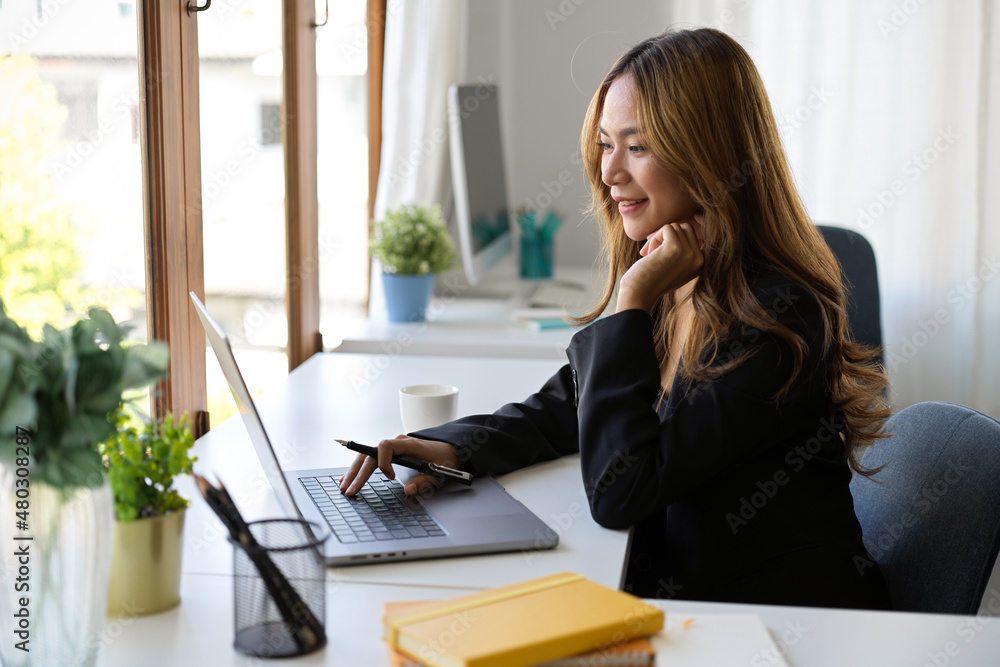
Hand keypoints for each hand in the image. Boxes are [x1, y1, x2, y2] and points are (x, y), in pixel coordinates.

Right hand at [338, 435, 460, 496]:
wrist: (449, 448)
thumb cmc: (444, 458)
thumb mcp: (439, 472)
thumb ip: (423, 481)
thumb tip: (407, 490)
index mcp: (408, 444)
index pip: (386, 446)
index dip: (383, 462)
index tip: (390, 477)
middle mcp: (397, 443)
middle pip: (370, 454)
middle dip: (359, 473)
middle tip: (350, 490)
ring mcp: (392, 447)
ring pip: (367, 456)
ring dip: (355, 471)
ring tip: (344, 486)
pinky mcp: (390, 452)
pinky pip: (370, 458)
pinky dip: (359, 468)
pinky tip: (349, 478)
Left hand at [617, 214, 704, 313]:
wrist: (638, 295)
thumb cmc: (651, 281)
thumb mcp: (674, 266)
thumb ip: (682, 251)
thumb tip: (680, 227)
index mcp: (701, 264)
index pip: (697, 236)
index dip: (683, 232)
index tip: (671, 239)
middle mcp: (699, 259)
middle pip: (686, 228)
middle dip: (667, 235)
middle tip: (653, 250)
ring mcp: (689, 253)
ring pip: (675, 227)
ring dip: (658, 237)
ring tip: (650, 254)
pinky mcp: (676, 248)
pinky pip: (667, 228)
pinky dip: (654, 238)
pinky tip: (648, 254)